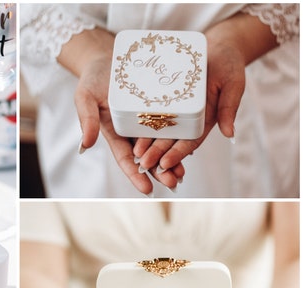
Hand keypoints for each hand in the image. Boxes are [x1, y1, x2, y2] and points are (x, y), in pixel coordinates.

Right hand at [75, 53, 184, 194]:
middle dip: (159, 172)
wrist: (106, 57)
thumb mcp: (85, 97)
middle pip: (147, 157)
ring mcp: (146, 121)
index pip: (126, 160)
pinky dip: (179, 136)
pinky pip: (171, 124)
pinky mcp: (158, 107)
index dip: (136, 175)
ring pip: (161, 145)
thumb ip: (86, 119)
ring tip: (184, 173)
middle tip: (173, 182)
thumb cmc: (93, 78)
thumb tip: (86, 145)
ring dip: (172, 160)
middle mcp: (132, 132)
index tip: (147, 189)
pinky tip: (190, 145)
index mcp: (115, 135)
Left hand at [133, 27, 245, 177]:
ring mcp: (175, 112)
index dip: (177, 154)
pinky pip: (151, 114)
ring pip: (158, 133)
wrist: (217, 48)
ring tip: (134, 154)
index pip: (190, 142)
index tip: (165, 163)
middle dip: (156, 154)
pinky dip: (142, 125)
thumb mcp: (233, 84)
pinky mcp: (164, 101)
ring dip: (146, 145)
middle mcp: (187, 121)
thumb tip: (229, 133)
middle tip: (142, 164)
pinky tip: (130, 133)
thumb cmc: (228, 65)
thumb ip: (229, 107)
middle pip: (170, 141)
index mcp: (204, 122)